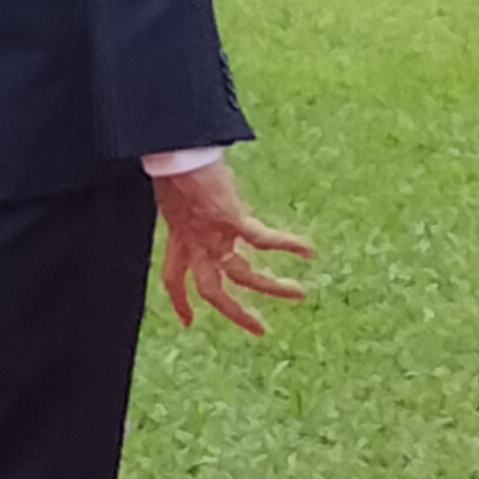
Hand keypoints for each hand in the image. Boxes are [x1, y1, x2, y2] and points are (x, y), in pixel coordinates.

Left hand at [152, 158, 312, 335]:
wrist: (174, 149)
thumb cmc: (173, 163)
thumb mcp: (170, 194)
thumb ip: (184, 207)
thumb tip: (191, 199)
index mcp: (179, 236)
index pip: (173, 278)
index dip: (180, 302)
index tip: (188, 321)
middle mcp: (197, 242)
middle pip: (212, 291)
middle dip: (237, 313)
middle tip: (260, 329)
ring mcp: (215, 233)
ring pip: (243, 274)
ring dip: (272, 287)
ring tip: (298, 293)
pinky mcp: (232, 218)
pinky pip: (263, 240)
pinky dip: (287, 244)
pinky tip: (308, 251)